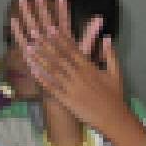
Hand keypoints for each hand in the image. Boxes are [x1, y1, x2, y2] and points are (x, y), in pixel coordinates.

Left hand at [12, 0, 126, 129]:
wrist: (114, 118)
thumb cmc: (116, 95)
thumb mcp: (117, 73)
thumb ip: (111, 54)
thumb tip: (107, 38)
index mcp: (90, 68)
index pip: (73, 50)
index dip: (61, 38)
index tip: (50, 27)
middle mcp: (78, 76)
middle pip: (59, 57)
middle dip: (46, 44)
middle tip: (34, 32)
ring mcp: (71, 88)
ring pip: (53, 71)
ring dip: (40, 58)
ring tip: (28, 48)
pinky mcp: (67, 100)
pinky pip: (52, 87)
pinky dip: (42, 79)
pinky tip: (33, 70)